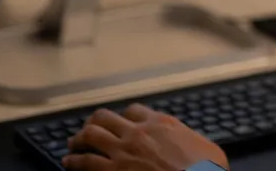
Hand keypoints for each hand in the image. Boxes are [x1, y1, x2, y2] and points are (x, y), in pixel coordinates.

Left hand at [63, 104, 228, 169]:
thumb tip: (192, 146)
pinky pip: (85, 162)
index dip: (124, 116)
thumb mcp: (208, 149)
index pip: (134, 111)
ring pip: (91, 135)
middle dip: (94, 122)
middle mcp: (138, 132)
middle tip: (88, 130)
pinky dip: (73, 161)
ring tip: (72, 143)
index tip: (120, 122)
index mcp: (161, 124)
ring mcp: (123, 151)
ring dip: (78, 139)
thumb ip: (190, 141)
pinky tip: (68, 162)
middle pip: (106, 118)